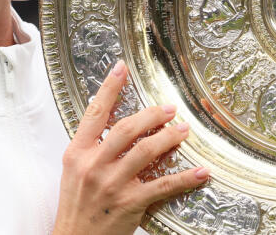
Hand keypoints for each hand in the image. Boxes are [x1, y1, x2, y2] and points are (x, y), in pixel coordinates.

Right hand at [53, 60, 209, 234]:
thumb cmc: (76, 206)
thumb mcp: (74, 172)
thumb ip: (92, 149)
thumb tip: (120, 127)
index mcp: (77, 153)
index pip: (95, 113)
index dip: (109, 88)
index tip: (121, 68)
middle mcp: (94, 165)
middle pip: (127, 128)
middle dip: (152, 115)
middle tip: (169, 108)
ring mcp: (112, 184)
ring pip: (146, 151)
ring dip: (168, 138)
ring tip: (182, 130)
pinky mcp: (130, 203)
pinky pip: (163, 185)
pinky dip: (185, 177)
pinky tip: (201, 171)